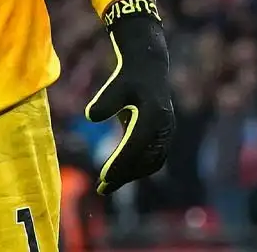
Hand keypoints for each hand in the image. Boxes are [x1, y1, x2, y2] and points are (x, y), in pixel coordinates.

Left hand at [85, 0, 174, 194]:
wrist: (149, 67)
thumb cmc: (128, 77)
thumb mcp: (115, 85)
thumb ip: (104, 101)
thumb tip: (90, 116)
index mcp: (154, 114)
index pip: (135, 145)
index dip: (120, 163)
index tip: (103, 177)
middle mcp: (164, 126)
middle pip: (145, 159)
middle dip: (124, 175)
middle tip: (101, 188)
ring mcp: (167, 131)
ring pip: (151, 162)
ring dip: (131, 175)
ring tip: (106, 185)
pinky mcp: (163, 135)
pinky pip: (152, 158)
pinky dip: (137, 168)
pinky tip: (118, 174)